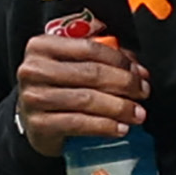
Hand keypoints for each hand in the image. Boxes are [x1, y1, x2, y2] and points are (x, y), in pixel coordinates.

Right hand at [14, 33, 148, 158]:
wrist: (32, 120)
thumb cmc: (57, 87)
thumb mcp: (72, 65)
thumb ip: (101, 60)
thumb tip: (137, 70)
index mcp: (41, 46)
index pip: (89, 48)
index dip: (119, 60)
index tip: (139, 73)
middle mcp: (33, 70)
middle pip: (91, 73)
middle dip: (124, 83)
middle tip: (142, 93)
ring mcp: (33, 98)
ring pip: (87, 99)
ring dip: (119, 107)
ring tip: (137, 113)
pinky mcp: (39, 124)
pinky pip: (79, 123)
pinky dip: (104, 126)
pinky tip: (120, 128)